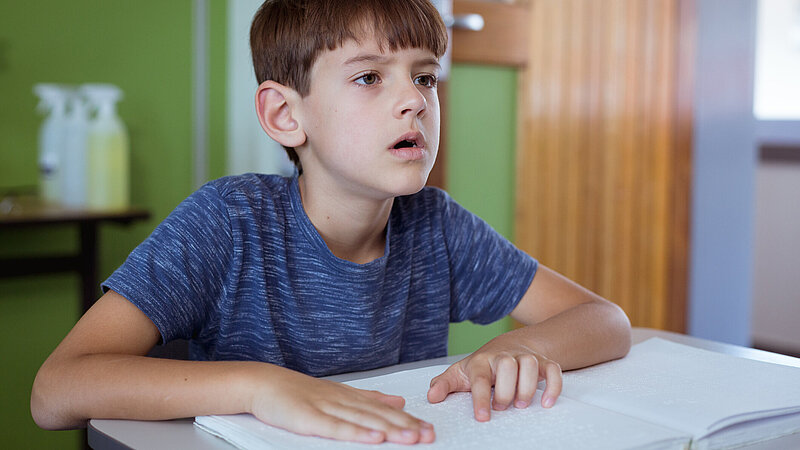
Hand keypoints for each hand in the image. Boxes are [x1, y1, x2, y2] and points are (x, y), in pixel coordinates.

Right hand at [249, 365, 434, 443]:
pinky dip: (357, 433)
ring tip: (411, 437)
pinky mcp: (310, 419)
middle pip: (379, 415)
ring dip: (390, 429)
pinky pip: (336, 428)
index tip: (429, 429)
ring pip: (364, 420)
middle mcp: (343, 401)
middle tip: (428, 435)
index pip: (385, 411)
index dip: (408, 420)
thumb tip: (397, 401)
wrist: (264, 383)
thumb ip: (368, 398)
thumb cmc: (298, 392)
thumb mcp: (338, 392)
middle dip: (406, 426)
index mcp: (351, 397)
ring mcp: (327, 408)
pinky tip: (374, 437)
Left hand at [426, 333, 561, 421]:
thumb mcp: (460, 373)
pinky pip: (553, 369)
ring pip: (530, 365)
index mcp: (482, 361)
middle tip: (502, 407)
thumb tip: (431, 397)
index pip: (481, 378)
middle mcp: (504, 357)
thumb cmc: (482, 365)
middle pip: (508, 366)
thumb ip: (444, 384)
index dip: (481, 398)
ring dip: (528, 387)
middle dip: (506, 390)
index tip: (483, 417)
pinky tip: (546, 403)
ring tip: (520, 405)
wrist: (508, 345)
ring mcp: (524, 358)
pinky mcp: (542, 362)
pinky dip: (553, 386)